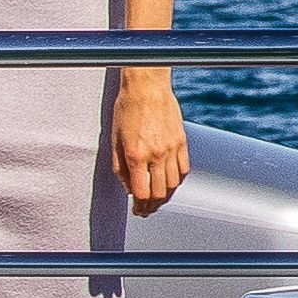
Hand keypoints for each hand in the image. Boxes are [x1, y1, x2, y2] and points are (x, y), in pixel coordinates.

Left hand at [107, 75, 191, 213]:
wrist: (147, 87)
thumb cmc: (126, 109)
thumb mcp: (114, 140)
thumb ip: (119, 167)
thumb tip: (128, 187)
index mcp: (135, 155)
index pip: (141, 192)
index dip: (140, 207)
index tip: (137, 211)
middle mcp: (156, 154)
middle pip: (159, 192)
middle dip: (152, 206)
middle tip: (147, 210)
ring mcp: (172, 148)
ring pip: (173, 184)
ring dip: (165, 196)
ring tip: (158, 199)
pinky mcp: (182, 141)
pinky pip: (183, 168)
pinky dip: (177, 180)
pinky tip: (169, 182)